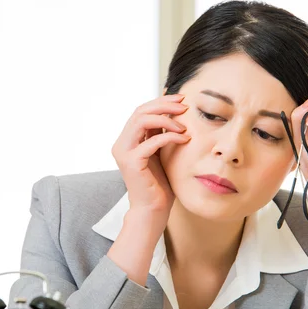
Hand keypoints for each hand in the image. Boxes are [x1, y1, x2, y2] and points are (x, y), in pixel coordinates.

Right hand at [111, 93, 190, 222]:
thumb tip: (175, 112)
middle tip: (184, 106)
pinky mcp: (132, 162)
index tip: (181, 99)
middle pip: (140, 111)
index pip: (141, 111)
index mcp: (127, 140)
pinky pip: (152, 141)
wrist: (153, 209)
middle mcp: (121, 144)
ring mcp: (124, 152)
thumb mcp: (161, 152)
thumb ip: (160, 134)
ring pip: (141, 121)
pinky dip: (170, 136)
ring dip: (166, 118)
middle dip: (164, 105)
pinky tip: (185, 138)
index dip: (160, 102)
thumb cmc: (160, 183)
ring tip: (184, 124)